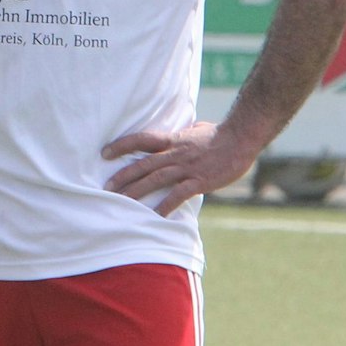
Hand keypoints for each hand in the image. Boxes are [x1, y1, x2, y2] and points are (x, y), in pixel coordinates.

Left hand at [103, 120, 261, 215]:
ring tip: (121, 202)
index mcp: (173, 140)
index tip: (104, 153)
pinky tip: (155, 217)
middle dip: (123, 176)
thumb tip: (187, 128)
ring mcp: (187, 167)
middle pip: (143, 164)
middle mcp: (175, 153)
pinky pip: (179, 194)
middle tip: (106, 188)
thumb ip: (187, 132)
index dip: (121, 145)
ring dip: (137, 191)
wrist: (241, 138)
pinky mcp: (200, 180)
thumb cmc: (221, 134)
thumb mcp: (198, 128)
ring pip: (156, 179)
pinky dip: (165, 205)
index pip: (141, 140)